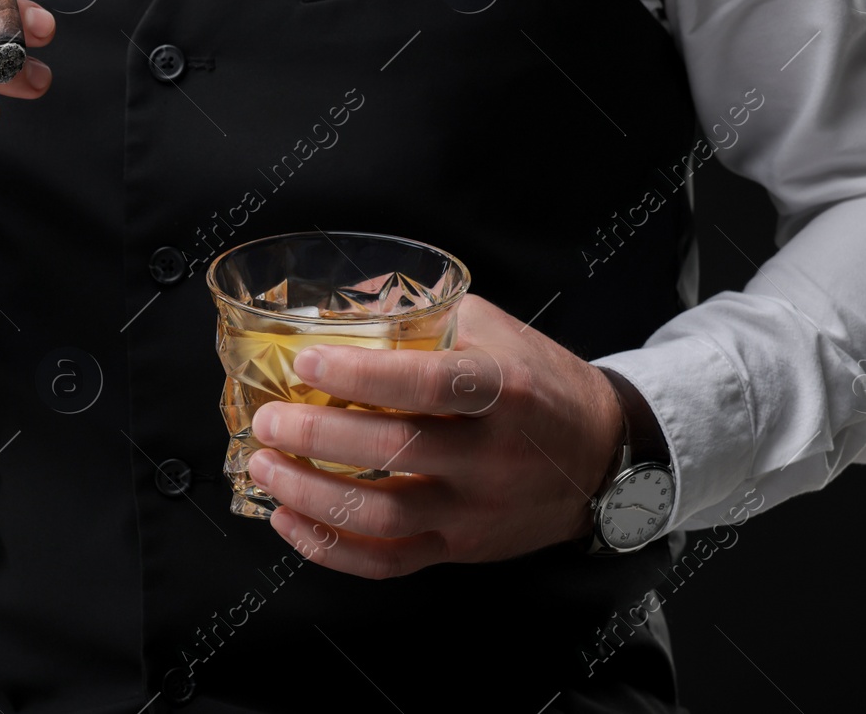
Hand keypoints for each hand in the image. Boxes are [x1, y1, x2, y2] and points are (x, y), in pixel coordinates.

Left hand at [246, 293, 624, 577]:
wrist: (600, 455)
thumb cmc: (537, 382)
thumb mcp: (493, 330)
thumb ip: (422, 315)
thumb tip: (341, 303)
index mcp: (506, 389)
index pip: (430, 384)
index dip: (363, 376)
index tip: (308, 363)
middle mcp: (493, 455)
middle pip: (394, 452)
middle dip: (317, 436)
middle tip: (268, 419)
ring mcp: (476, 509)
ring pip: (382, 516)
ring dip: (311, 494)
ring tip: (265, 465)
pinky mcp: (460, 546)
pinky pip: (387, 562)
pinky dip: (329, 547)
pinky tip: (288, 519)